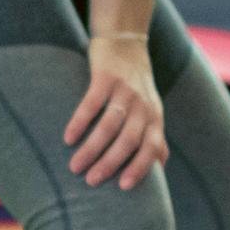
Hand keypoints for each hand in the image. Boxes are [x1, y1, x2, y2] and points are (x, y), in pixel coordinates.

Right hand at [62, 31, 165, 188]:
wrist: (125, 41)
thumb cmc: (136, 84)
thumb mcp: (152, 109)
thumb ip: (155, 136)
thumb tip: (161, 167)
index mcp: (154, 117)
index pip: (151, 147)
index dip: (140, 168)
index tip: (123, 187)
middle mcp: (143, 105)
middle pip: (128, 139)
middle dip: (110, 163)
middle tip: (91, 181)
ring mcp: (125, 90)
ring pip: (110, 125)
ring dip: (92, 148)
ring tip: (75, 166)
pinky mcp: (106, 76)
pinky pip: (92, 103)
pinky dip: (80, 122)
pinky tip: (68, 138)